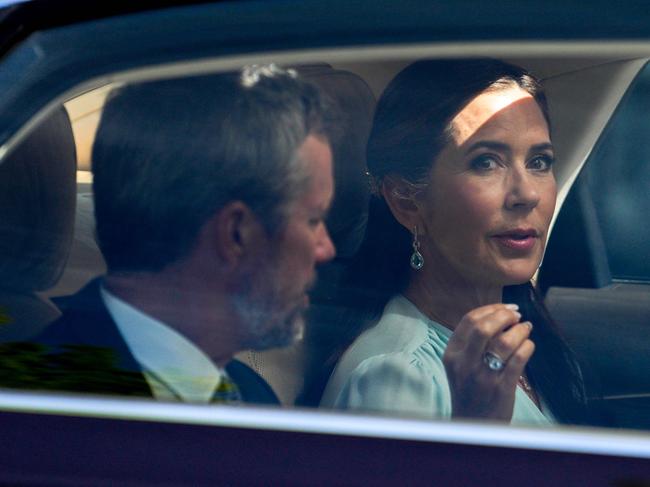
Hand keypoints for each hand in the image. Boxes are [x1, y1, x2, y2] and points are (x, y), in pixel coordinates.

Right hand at [442, 303, 533, 420]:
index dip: (490, 309)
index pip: (469, 320)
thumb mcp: (460, 364)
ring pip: (505, 342)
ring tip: (525, 329)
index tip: (505, 309)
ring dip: (520, 330)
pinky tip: (528, 346)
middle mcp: (465, 364)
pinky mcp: (501, 388)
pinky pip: (519, 359)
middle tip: (516, 315)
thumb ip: (471, 342)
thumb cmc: (469, 389)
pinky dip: (528, 347)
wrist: (472, 424)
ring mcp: (483, 377)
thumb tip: (499, 315)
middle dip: (504, 316)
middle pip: (483, 327)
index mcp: (452, 354)